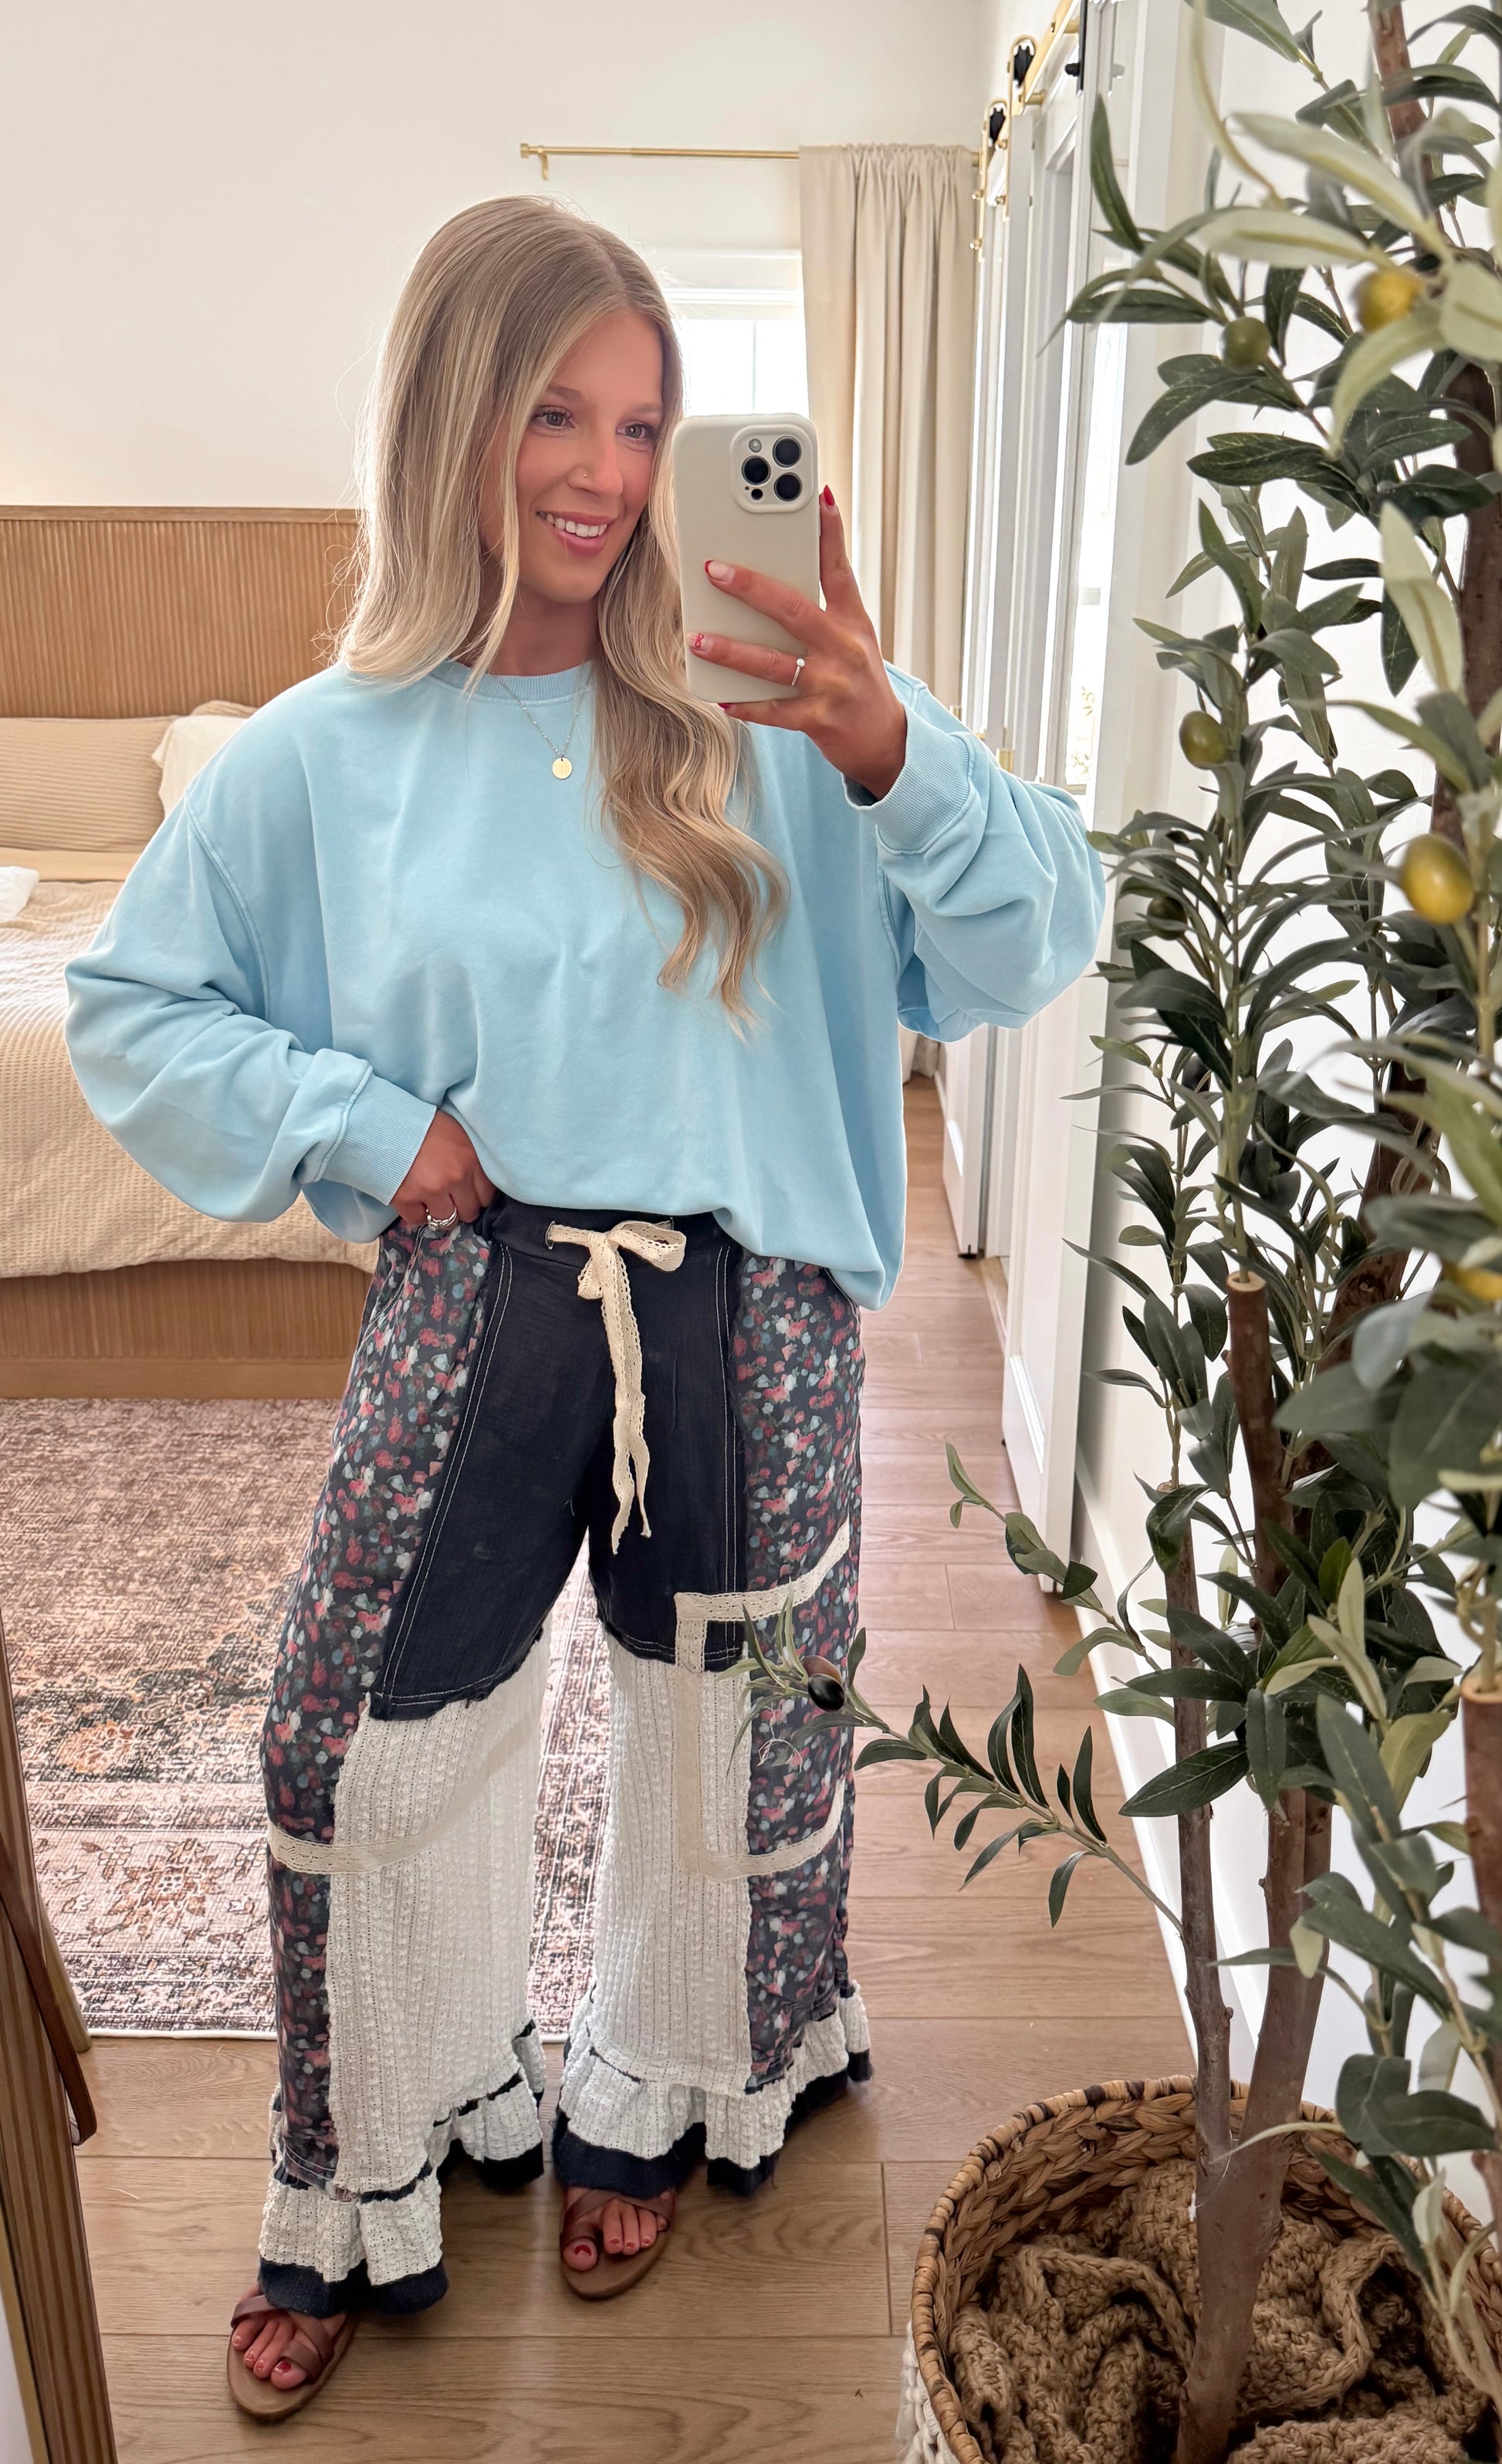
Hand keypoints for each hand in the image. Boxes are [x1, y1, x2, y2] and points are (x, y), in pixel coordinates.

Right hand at [390, 1111, 496, 1229]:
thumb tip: (476, 1183)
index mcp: (471, 1160)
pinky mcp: (407, 1199)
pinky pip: (418, 1220)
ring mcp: (431, 1190)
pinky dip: (417, 1213)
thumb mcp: (458, 1134)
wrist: (387, 1122)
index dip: (477, 1197)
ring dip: (440, 1214)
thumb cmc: (424, 1126)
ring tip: (432, 1202)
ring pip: (445, 1220)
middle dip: (461, 1208)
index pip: (486, 1196)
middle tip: (450, 1200)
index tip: (467, 1194)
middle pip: (469, 1212)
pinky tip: (414, 1200)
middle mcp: (455, 1178)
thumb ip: (470, 1159)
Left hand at [688, 489, 908, 800]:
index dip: (829, 532)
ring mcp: (832, 685)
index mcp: (853, 621)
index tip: (816, 495)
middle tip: (714, 570)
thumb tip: (774, 577)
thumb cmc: (859, 681)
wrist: (885, 740)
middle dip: (752, 588)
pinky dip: (746, 705)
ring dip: (732, 651)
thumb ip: (823, 606)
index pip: (839, 569)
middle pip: (794, 609)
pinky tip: (721, 697)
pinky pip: (775, 711)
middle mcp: (843, 648)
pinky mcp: (819, 720)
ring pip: (775, 663)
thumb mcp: (854, 636)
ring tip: (697, 640)